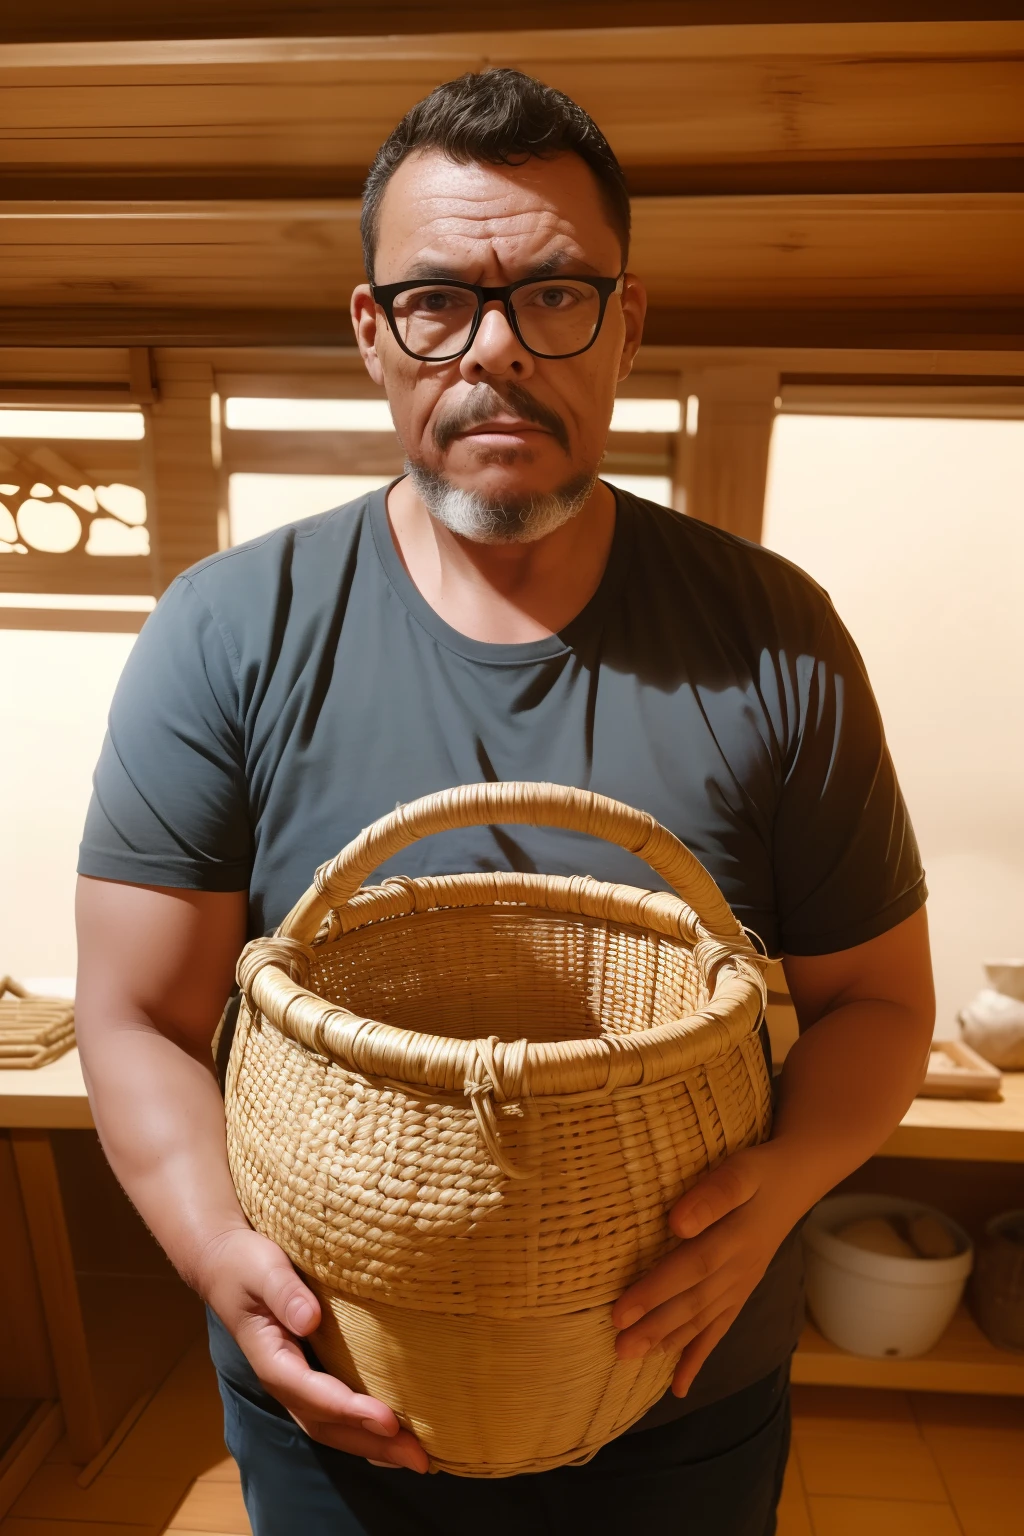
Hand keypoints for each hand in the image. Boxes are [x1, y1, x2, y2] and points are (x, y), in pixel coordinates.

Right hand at [195, 1227, 428, 1471]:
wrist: (225, 1266)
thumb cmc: (246, 1264)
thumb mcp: (263, 1269)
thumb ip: (284, 1293)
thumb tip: (309, 1320)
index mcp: (271, 1357)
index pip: (311, 1393)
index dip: (349, 1409)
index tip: (388, 1420)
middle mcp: (284, 1380)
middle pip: (326, 1424)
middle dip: (372, 1442)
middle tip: (420, 1459)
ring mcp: (295, 1383)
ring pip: (331, 1427)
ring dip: (372, 1445)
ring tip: (416, 1458)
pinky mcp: (308, 1376)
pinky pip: (335, 1414)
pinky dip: (363, 1431)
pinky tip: (392, 1437)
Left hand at [611, 1142, 807, 1397]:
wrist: (795, 1181)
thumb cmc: (759, 1172)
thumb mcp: (741, 1171)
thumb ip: (713, 1195)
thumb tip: (678, 1224)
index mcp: (736, 1238)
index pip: (690, 1268)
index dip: (655, 1292)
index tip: (619, 1312)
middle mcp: (739, 1270)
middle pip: (692, 1303)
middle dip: (653, 1327)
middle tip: (617, 1348)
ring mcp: (740, 1286)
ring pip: (701, 1321)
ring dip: (666, 1342)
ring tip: (630, 1358)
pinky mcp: (740, 1294)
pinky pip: (718, 1330)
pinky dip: (697, 1358)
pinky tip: (678, 1387)